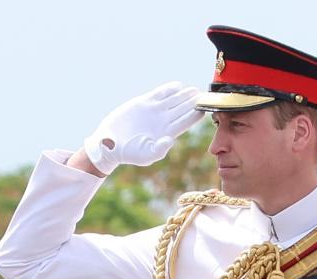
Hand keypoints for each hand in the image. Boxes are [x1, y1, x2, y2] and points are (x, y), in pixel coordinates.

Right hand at [84, 81, 203, 174]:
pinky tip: (177, 85)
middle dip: (193, 102)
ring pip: (173, 100)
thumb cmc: (130, 153)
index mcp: (167, 133)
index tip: (205, 109)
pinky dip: (168, 89)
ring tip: (194, 90)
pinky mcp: (143, 103)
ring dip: (184, 94)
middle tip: (204, 95)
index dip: (196, 115)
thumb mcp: (146, 155)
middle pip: (183, 109)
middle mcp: (163, 121)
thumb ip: (159, 149)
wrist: (111, 143)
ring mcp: (154, 111)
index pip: (186, 122)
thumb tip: (170, 140)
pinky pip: (159, 94)